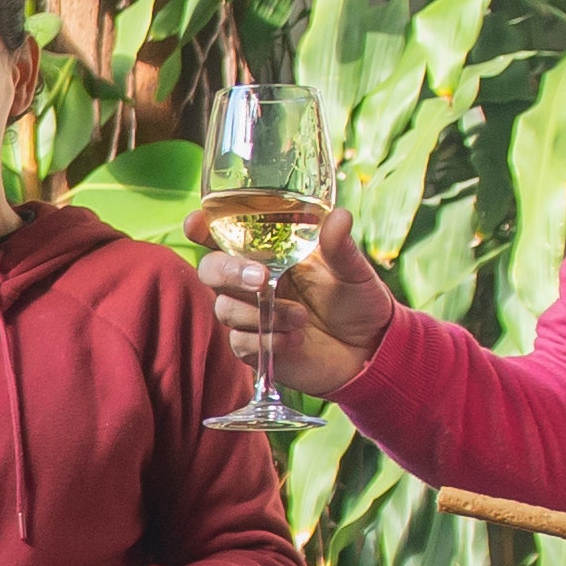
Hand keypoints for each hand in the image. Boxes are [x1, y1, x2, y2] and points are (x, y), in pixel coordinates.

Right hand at [192, 197, 393, 401]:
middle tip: (261, 279)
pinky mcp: (253, 348)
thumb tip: (340, 215)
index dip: (202, 227)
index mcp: (269, 252)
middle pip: (210, 270)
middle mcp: (252, 281)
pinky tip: (295, 340)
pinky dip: (266, 340)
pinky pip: (240, 342)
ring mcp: (250, 315)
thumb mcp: (354, 270)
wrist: (369, 350)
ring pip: (223, 308)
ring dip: (260, 313)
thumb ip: (340, 246)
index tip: (196, 223)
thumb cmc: (358, 300)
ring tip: (301, 318)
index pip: (224, 234)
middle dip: (227, 272)